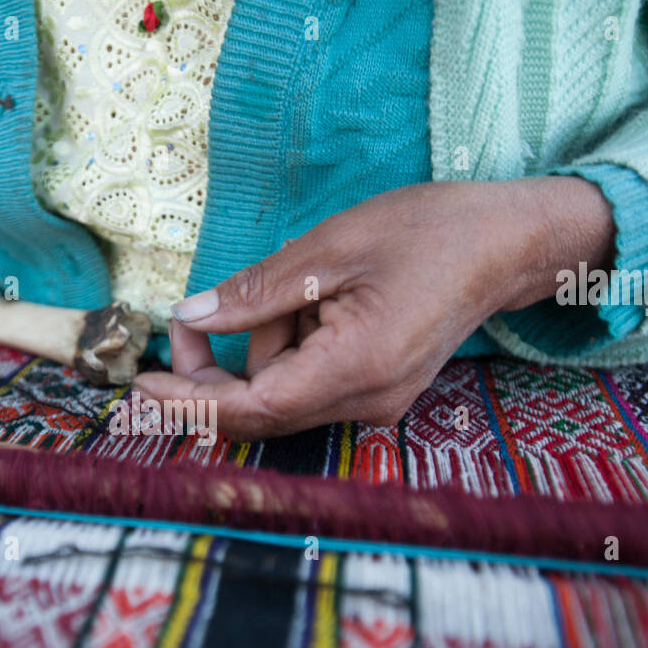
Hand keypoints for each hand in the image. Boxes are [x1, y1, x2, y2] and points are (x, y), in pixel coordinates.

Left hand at [134, 177, 615, 440]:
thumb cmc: (427, 232)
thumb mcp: (330, 248)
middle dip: (210, 379)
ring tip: (285, 289)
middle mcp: (366, 402)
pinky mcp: (376, 393)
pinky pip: (307, 388)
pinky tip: (303, 307)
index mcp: (357, 365)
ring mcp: (375, 404)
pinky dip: (284, 354)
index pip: (254, 409)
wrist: (505, 244)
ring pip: (281, 400)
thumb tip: (191, 318)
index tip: (142, 383)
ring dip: (256, 354)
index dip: (190, 403)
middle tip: (186, 328)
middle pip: (261, 415)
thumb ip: (256, 292)